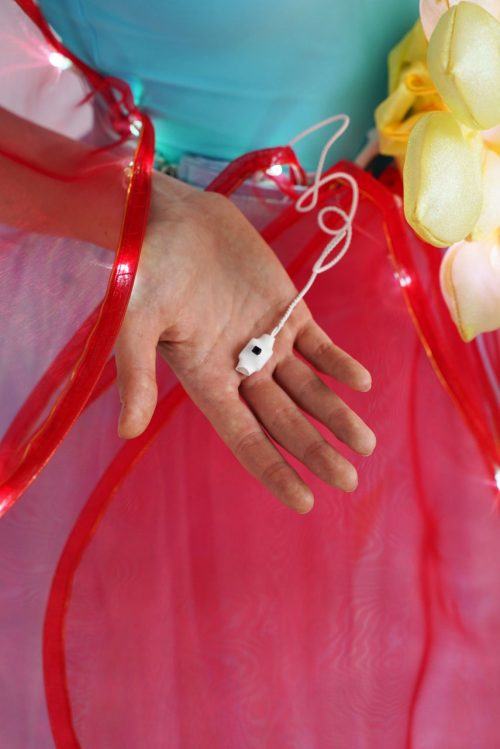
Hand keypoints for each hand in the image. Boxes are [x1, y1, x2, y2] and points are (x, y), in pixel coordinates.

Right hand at [114, 171, 375, 512]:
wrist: (170, 215)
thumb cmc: (147, 269)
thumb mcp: (135, 322)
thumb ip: (137, 375)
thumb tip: (127, 432)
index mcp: (207, 382)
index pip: (246, 438)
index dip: (274, 470)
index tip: (305, 501)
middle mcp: (241, 369)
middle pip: (284, 420)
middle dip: (316, 450)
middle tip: (349, 480)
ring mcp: (267, 339)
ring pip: (308, 388)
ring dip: (336, 414)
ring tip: (365, 443)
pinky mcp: (286, 308)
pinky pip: (318, 344)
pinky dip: (339, 362)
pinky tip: (362, 383)